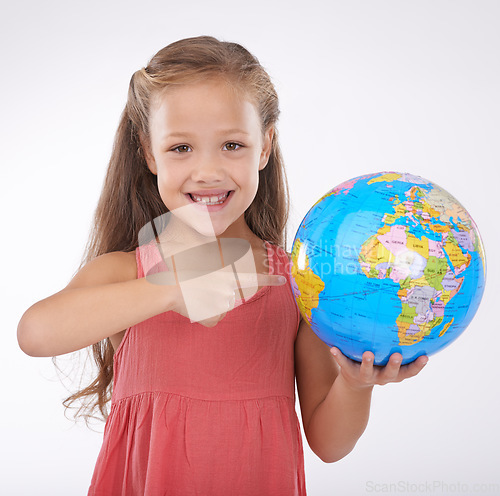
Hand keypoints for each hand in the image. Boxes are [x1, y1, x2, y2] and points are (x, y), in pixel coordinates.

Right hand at [148, 268, 285, 326]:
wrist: (167, 288)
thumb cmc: (182, 272)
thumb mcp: (200, 258)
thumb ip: (215, 258)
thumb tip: (219, 250)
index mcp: (228, 275)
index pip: (254, 278)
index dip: (269, 279)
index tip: (283, 280)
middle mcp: (229, 291)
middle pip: (231, 296)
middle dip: (219, 294)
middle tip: (202, 287)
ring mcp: (222, 305)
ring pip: (222, 307)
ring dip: (211, 304)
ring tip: (196, 296)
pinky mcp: (214, 318)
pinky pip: (215, 319)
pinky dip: (206, 316)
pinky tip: (195, 307)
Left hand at [330, 348, 427, 390]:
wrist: (356, 382)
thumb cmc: (379, 364)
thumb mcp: (390, 360)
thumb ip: (400, 347)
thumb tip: (415, 324)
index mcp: (394, 374)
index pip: (409, 372)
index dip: (418, 366)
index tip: (425, 357)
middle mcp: (381, 377)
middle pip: (390, 374)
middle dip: (394, 365)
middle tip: (398, 355)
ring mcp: (365, 375)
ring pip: (367, 371)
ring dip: (368, 363)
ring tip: (368, 353)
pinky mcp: (349, 371)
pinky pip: (343, 363)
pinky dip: (339, 356)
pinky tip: (333, 348)